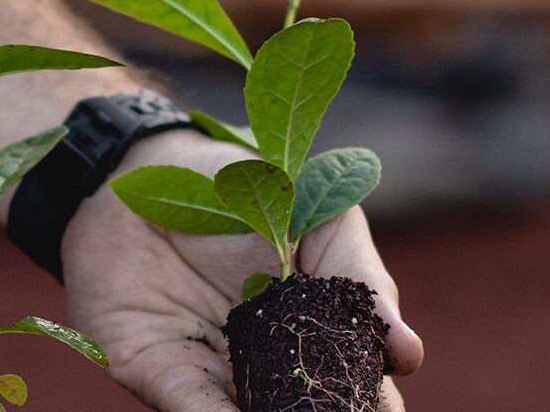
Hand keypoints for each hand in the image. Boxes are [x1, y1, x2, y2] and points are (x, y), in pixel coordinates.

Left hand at [60, 131, 423, 411]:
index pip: (355, 381)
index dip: (374, 401)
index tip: (387, 409)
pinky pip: (189, 407)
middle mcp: (265, 362)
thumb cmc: (243, 184)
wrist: (142, 164)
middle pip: (305, 407)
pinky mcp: (157, 370)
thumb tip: (407, 351)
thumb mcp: (320, 216)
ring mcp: (213, 370)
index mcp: (315, 328)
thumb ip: (361, 280)